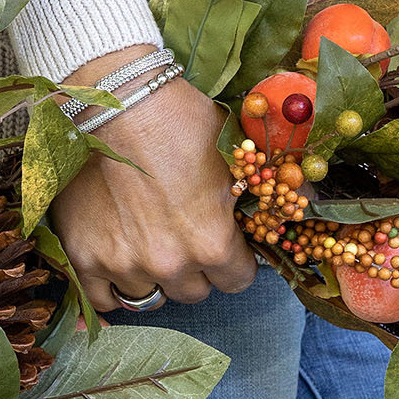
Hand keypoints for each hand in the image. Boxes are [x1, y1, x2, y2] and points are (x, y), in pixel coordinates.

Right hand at [51, 45, 257, 311]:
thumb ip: (270, 189)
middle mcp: (169, 263)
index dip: (235, 259)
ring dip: (153, 276)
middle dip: (194, 269)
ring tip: (147, 240)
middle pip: (194, 292)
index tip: (225, 242)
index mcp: (212, 242)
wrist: (114, 99)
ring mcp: (123, 264)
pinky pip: (104, 300)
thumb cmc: (180, 119)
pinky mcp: (84, 257)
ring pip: (149, 296)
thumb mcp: (237, 151)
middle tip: (183, 235)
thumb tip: (315, 200)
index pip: (237, 281)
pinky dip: (113, 287)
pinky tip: (119, 263)